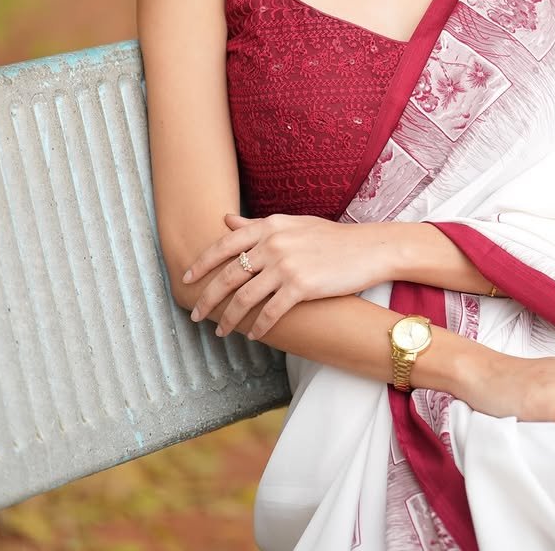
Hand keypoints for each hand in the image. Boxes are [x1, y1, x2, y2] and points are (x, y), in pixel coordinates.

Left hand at [184, 212, 392, 338]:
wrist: (368, 249)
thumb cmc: (329, 238)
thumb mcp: (292, 224)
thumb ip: (257, 224)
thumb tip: (225, 220)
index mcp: (270, 226)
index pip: (224, 244)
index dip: (201, 263)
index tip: (186, 278)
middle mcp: (274, 243)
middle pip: (229, 275)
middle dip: (208, 298)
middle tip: (196, 314)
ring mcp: (287, 265)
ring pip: (245, 298)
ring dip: (229, 319)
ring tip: (222, 331)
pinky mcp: (301, 287)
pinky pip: (270, 312)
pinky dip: (259, 326)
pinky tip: (254, 334)